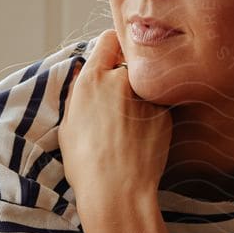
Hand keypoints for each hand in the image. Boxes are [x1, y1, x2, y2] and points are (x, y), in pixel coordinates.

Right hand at [59, 27, 171, 212]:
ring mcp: (146, 95)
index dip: (112, 49)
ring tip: (131, 127)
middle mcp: (120, 80)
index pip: (108, 40)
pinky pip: (159, 106)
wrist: (117, 192)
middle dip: (127, 76)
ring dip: (141, 97)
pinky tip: (143, 139)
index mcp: (91, 80)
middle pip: (129, 63)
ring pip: (145, 86)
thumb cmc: (86, 165)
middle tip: (122, 102)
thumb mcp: (68, 127)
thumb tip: (83, 74)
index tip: (113, 58)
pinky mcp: (165, 112)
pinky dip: (154, 116)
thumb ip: (78, 95)